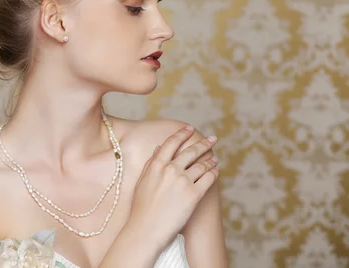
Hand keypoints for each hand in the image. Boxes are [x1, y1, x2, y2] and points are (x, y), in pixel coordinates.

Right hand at [128, 125, 218, 249]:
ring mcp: (183, 181)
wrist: (146, 229)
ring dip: (211, 159)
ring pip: (202, 164)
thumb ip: (151, 163)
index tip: (190, 129)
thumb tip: (158, 148)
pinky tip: (216, 171)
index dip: (182, 134)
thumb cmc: (141, 207)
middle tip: (212, 138)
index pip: (171, 142)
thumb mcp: (142, 181)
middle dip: (203, 143)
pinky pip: (209, 178)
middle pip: (191, 151)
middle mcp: (171, 169)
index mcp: (156, 165)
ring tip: (215, 158)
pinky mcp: (194, 194)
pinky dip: (214, 172)